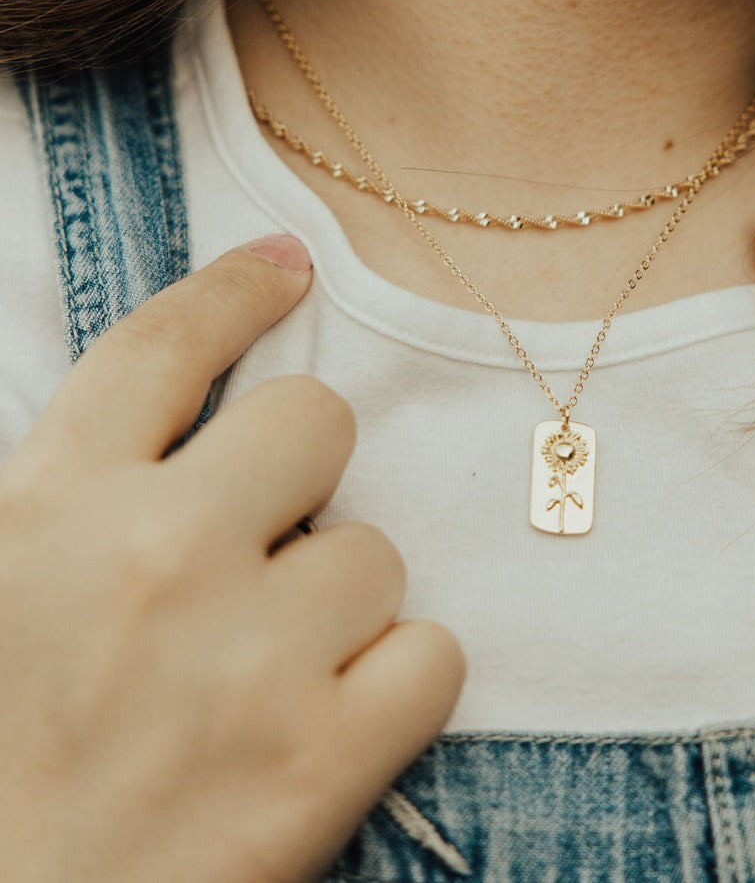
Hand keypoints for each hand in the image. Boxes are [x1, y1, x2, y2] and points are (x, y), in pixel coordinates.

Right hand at [0, 235, 464, 882]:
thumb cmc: (11, 745)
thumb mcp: (9, 580)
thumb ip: (89, 486)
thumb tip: (195, 406)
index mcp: (49, 508)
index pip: (158, 347)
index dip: (232, 293)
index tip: (285, 270)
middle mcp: (152, 560)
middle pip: (315, 419)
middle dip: (303, 471)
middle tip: (266, 542)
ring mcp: (247, 662)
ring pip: (378, 553)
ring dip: (341, 603)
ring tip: (270, 671)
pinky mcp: (320, 763)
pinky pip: (434, 654)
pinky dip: (398, 682)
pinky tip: (332, 720)